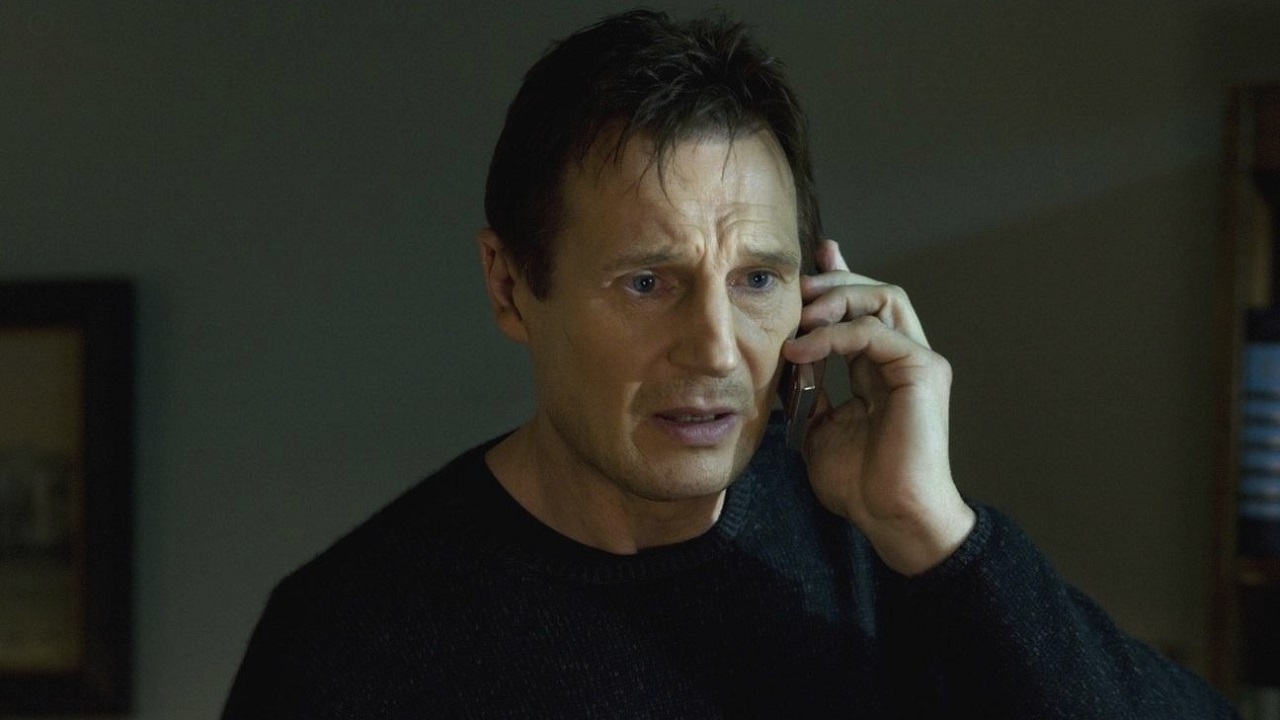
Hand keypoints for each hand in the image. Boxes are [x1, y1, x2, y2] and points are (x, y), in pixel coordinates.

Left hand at [783, 239, 974, 575]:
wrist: (892, 516)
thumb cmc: (861, 484)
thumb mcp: (818, 430)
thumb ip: (808, 394)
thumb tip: (785, 366)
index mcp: (881, 369)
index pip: (863, 311)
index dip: (838, 282)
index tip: (805, 267)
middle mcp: (904, 358)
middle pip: (877, 292)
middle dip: (835, 282)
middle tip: (798, 288)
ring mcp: (918, 361)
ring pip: (883, 298)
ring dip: (837, 298)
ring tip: (800, 315)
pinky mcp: (922, 370)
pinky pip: (875, 331)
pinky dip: (834, 334)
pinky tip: (802, 350)